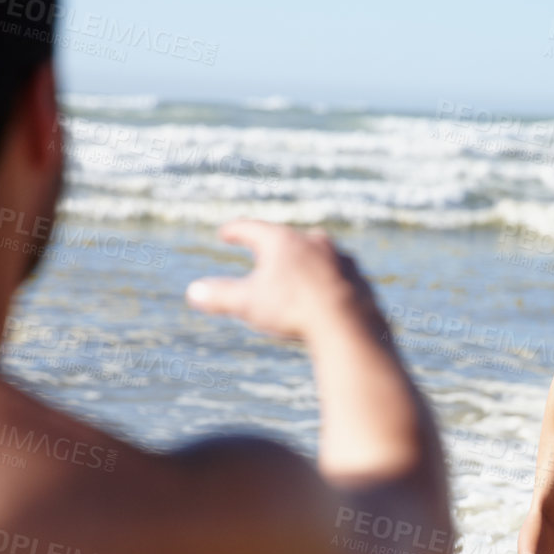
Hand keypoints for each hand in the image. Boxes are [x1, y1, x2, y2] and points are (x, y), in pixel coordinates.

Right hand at [185, 220, 372, 341]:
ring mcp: (341, 259)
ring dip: (305, 262)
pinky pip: (339, 277)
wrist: (348, 325)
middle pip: (288, 239)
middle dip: (274, 245)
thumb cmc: (293, 311)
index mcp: (283, 241)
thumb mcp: (248, 304)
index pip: (252, 229)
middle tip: (263, 248)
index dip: (235, 231)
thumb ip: (220, 297)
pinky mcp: (359, 278)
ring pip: (317, 255)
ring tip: (296, 272)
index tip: (225, 232)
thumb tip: (193, 292)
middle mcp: (314, 242)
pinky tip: (326, 292)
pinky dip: (327, 282)